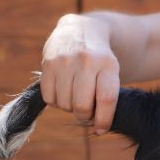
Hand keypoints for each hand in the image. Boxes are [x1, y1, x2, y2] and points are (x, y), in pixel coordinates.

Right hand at [40, 14, 120, 134]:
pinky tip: (63, 92)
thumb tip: (98, 127)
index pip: (106, 99)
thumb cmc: (101, 61)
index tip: (101, 129)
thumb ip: (107, 96)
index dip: (104, 119)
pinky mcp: (47, 62)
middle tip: (87, 115)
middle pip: (82, 105)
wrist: (82, 31)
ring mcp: (65, 61)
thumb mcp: (112, 72)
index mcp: (108, 65)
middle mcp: (86, 61)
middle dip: (85, 116)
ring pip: (64, 103)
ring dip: (70, 108)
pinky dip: (56, 101)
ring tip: (76, 98)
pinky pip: (49, 97)